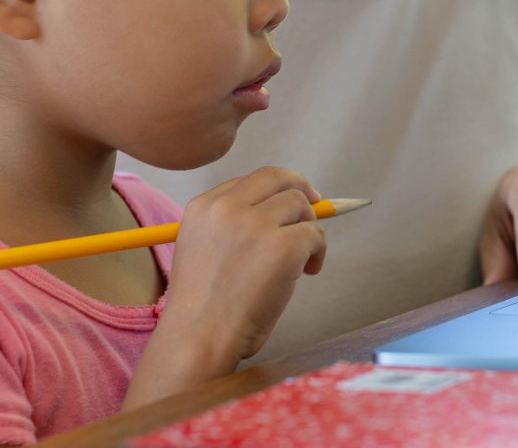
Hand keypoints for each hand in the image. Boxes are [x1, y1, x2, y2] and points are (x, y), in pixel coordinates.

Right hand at [126, 167, 326, 406]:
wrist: (198, 340)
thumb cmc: (205, 309)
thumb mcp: (205, 249)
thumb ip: (234, 226)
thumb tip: (286, 210)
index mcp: (203, 207)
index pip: (251, 181)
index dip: (276, 190)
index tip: (290, 205)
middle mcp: (226, 208)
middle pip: (278, 177)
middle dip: (302, 189)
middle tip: (316, 208)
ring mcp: (255, 225)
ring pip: (300, 203)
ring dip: (309, 228)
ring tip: (303, 260)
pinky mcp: (281, 246)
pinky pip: (315, 235)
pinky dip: (319, 252)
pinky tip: (308, 272)